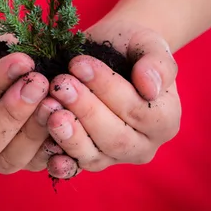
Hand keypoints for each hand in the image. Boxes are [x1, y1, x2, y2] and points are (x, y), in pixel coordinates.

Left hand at [45, 20, 180, 177]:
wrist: (113, 50)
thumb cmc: (133, 45)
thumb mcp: (150, 44)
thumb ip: (157, 65)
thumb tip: (150, 88)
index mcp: (166, 120)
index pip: (137, 110)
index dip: (107, 89)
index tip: (79, 64)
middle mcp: (144, 145)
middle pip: (115, 137)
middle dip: (85, 110)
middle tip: (60, 85)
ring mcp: (115, 157)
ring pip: (94, 156)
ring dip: (69, 135)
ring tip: (49, 109)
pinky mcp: (89, 159)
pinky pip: (74, 166)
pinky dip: (59, 160)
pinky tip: (44, 147)